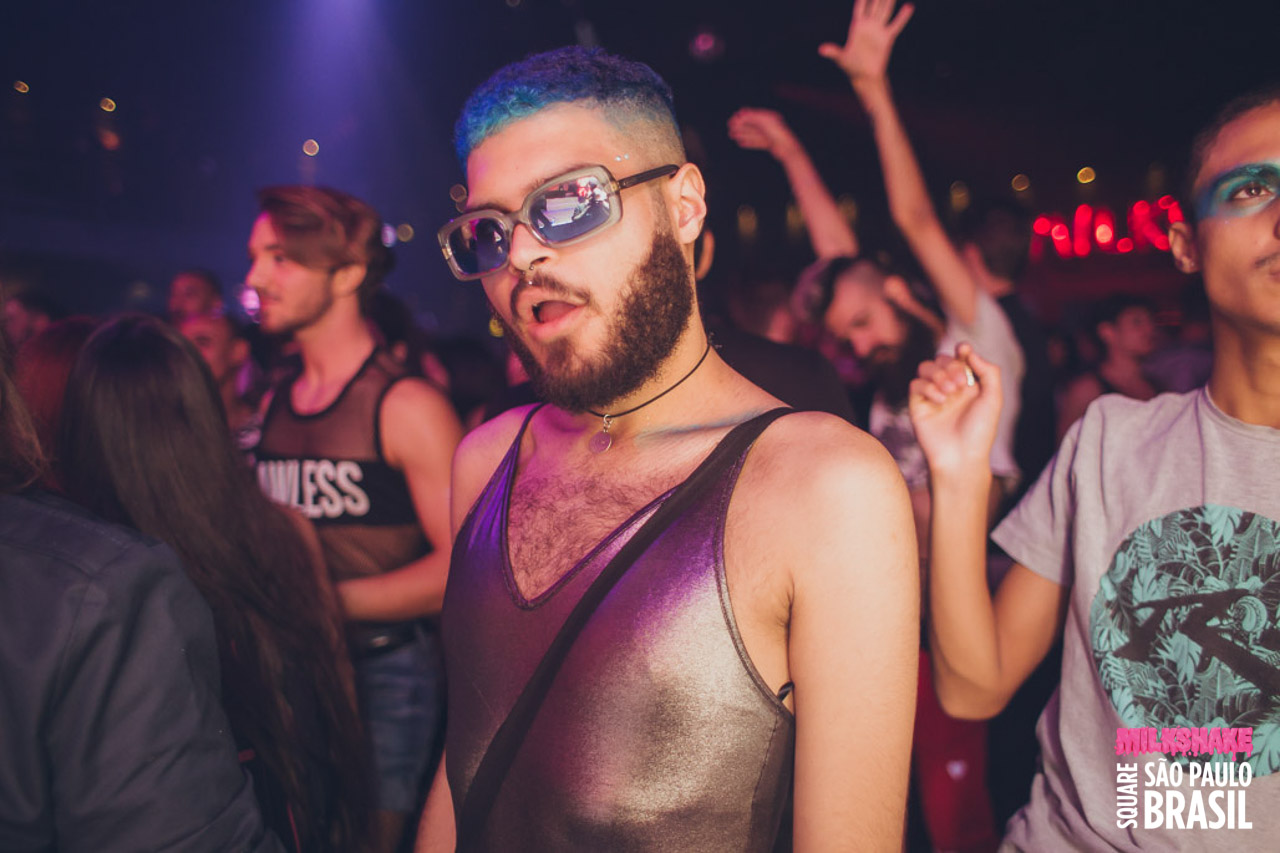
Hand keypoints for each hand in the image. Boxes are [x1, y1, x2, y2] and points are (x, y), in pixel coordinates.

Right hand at [727, 108, 800, 160]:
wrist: (787, 148)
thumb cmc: (777, 133)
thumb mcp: (763, 121)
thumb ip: (752, 117)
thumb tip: (741, 113)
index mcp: (769, 117)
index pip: (753, 115)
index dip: (742, 117)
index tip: (732, 120)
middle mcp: (770, 125)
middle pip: (752, 125)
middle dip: (740, 126)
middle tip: (730, 128)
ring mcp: (770, 135)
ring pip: (753, 134)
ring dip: (742, 134)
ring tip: (732, 136)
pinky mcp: (770, 144)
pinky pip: (757, 142)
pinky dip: (748, 142)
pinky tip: (740, 143)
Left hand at [819, 0, 913, 83]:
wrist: (865, 76)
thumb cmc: (851, 66)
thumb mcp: (841, 58)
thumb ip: (833, 51)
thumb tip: (821, 50)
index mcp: (857, 26)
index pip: (860, 6)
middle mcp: (869, 25)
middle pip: (875, 4)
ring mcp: (878, 30)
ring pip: (885, 10)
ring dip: (889, 0)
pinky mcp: (887, 38)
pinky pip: (896, 25)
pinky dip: (902, 17)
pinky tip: (908, 7)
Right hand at [908, 344, 1001, 477]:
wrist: (961, 456)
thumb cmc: (980, 432)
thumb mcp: (994, 399)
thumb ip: (988, 371)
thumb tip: (968, 351)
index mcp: (969, 386)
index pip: (961, 358)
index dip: (962, 350)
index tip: (963, 349)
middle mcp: (950, 388)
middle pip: (942, 359)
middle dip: (952, 366)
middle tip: (961, 384)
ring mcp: (933, 396)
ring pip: (926, 367)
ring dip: (938, 374)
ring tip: (950, 392)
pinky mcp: (918, 406)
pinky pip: (916, 384)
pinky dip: (928, 387)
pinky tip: (940, 400)